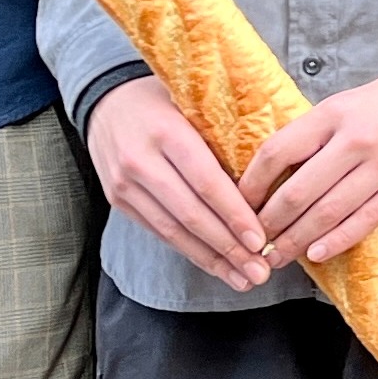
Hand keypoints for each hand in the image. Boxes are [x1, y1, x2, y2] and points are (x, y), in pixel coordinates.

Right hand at [88, 75, 272, 289]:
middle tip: (258, 271)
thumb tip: (271, 178)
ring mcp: (124, 183)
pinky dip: (188, 250)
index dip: (234, 215)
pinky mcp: (117, 200)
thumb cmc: (165, 101)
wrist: (105, 102)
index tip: (260, 240)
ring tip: (242, 278)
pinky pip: (158, 231)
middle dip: (228, 247)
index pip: (206, 181)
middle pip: (190, 213)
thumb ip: (223, 137)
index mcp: (167, 131)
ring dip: (210, 259)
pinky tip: (213, 264)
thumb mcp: (194, 105)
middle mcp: (141, 160)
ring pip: (172, 230)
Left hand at [241, 48, 377, 263]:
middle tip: (252, 245)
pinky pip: (366, 219)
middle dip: (269, 225)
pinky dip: (336, 240)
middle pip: (297, 192)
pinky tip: (317, 253)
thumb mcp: (350, 102)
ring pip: (328, 212)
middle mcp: (355, 138)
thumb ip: (318, 133)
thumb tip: (278, 174)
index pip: (277, 152)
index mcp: (333, 113)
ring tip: (277, 257)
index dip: (251, 185)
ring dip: (296, 240)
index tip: (237, 207)